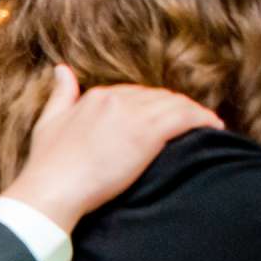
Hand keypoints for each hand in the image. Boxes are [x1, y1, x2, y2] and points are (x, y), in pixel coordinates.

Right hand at [2, 66, 217, 232]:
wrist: (51, 190)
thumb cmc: (46, 166)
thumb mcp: (48, 123)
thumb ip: (61, 95)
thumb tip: (62, 70)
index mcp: (96, 97)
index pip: (134, 94)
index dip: (151, 107)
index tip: (161, 120)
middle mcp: (116, 99)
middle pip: (158, 97)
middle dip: (174, 109)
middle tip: (189, 125)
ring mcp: (133, 115)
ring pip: (176, 104)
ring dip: (193, 113)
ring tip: (206, 126)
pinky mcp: (148, 133)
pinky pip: (187, 117)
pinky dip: (204, 119)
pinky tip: (215, 127)